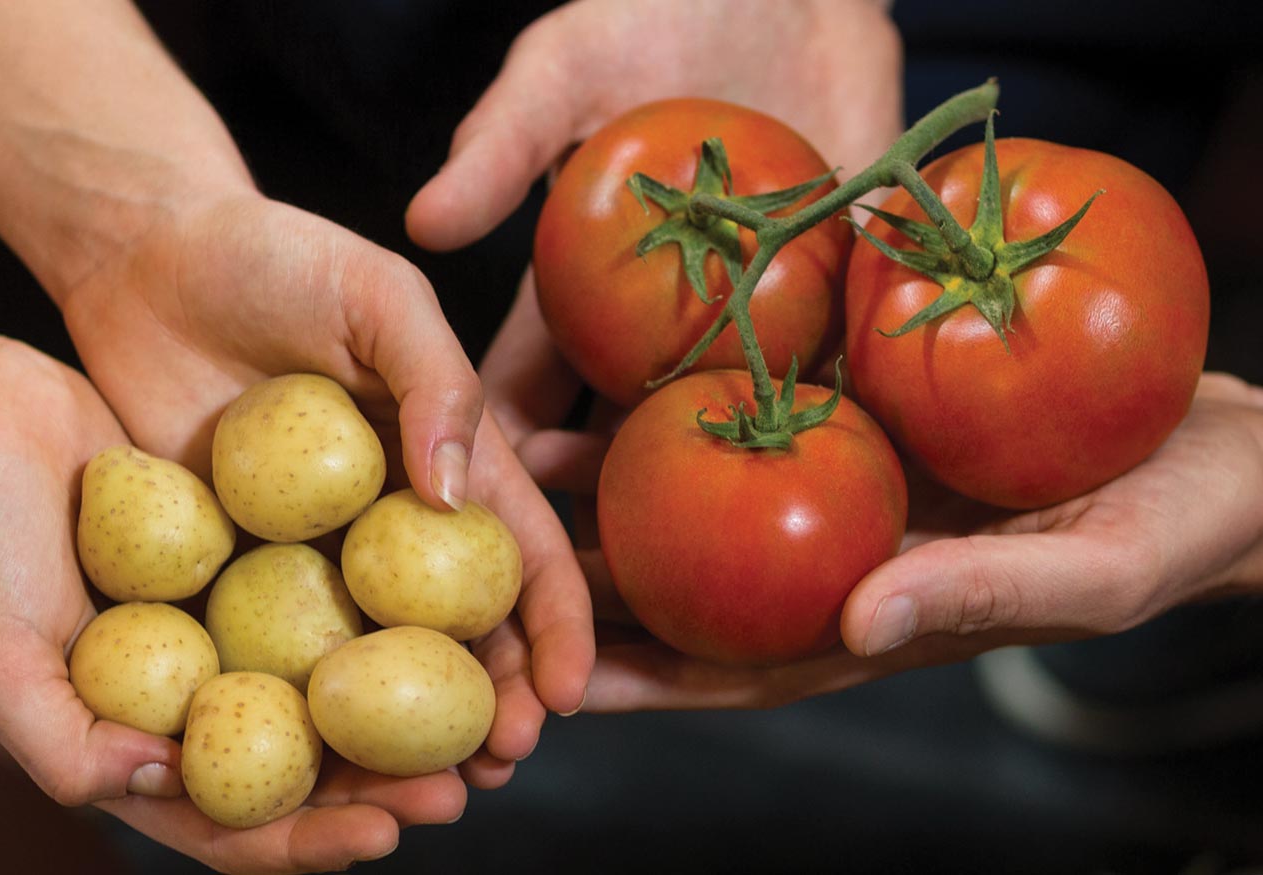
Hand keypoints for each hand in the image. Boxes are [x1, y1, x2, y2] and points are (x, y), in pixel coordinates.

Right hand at [0, 337, 480, 871]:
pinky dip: (387, 605)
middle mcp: (199, 695)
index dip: (311, 841)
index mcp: (142, 748)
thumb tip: (164, 784)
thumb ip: (65, 745)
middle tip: (473, 778)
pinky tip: (454, 601)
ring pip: (336, 680)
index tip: (382, 835)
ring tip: (487, 707)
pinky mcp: (255, 551)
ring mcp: (231, 623)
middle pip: (312, 763)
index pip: (240, 824)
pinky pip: (332, 587)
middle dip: (391, 784)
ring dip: (409, 704)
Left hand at [54, 193, 593, 780]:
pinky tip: (306, 759)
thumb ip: (435, 378)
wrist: (139, 257)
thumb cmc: (272, 254)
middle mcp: (387, 520)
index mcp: (443, 457)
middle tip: (495, 768)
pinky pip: (269, 647)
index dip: (554, 625)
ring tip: (420, 791)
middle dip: (489, 705)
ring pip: (372, 660)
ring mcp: (310, 552)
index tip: (564, 695)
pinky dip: (296, 707)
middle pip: (456, 631)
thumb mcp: (375, 293)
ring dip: (401, 733)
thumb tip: (455, 497)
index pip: (518, 552)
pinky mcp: (227, 567)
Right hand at [410, 0, 904, 601]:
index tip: (475, 526)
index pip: (521, 391)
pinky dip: (821, 442)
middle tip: (574, 591)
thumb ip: (502, 143)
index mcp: (580, 295)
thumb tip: (422, 221)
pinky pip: (829, 387)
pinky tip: (817, 510)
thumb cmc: (661, 10)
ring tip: (692, 593)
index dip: (497, 459)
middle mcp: (659, 332)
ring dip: (704, 515)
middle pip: (617, 445)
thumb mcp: (567, 66)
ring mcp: (750, 331)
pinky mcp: (840, 313)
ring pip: (720, 444)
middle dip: (594, 520)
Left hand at [557, 374, 1262, 710]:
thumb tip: (858, 622)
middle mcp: (845, 562)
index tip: (545, 681)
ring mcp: (854, 492)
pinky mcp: (873, 416)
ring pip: (710, 501)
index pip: (735, 669)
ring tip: (516, 466)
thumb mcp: (1091, 570)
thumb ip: (978, 596)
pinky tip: (624, 373)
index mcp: (879, 623)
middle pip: (696, 590)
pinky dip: (696, 403)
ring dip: (619, 492)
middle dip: (595, 588)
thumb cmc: (1176, 530)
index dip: (642, 681)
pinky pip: (764, 414)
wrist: (1231, 445)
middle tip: (485, 564)